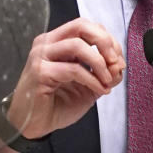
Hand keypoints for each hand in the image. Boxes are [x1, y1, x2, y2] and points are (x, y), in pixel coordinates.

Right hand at [0, 18, 124, 152]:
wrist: (33, 125)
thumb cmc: (55, 104)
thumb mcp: (88, 87)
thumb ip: (103, 74)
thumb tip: (120, 65)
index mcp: (57, 42)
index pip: (86, 27)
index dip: (107, 40)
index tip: (118, 60)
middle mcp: (47, 44)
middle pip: (81, 26)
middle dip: (105, 43)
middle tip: (116, 63)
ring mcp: (41, 56)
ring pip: (78, 45)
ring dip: (100, 63)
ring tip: (107, 81)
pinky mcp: (40, 72)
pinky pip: (73, 69)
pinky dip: (92, 80)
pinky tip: (99, 90)